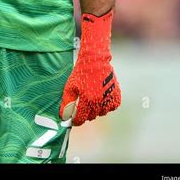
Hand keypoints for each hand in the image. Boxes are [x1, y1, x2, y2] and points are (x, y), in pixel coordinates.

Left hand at [59, 10, 120, 124]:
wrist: (95, 59)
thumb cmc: (81, 72)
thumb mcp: (70, 86)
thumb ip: (67, 103)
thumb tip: (64, 116)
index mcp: (87, 100)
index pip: (81, 119)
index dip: (76, 120)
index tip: (74, 118)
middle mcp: (99, 101)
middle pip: (91, 117)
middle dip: (85, 114)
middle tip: (82, 104)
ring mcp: (109, 98)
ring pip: (102, 113)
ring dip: (96, 110)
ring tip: (92, 98)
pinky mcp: (116, 94)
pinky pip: (112, 107)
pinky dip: (107, 105)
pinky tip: (102, 97)